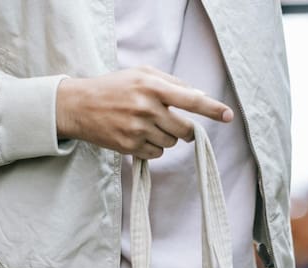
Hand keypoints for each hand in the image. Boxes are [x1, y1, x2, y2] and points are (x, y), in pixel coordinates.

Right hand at [55, 66, 233, 158]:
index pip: (190, 99)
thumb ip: (171, 83)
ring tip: (147, 126)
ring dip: (167, 137)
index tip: (228, 116)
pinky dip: (154, 148)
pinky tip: (139, 136)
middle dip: (186, 130)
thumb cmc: (114, 87)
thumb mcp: (141, 74)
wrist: (79, 105)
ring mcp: (137, 129)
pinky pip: (157, 153)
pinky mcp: (129, 146)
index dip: (212, 109)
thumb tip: (200, 96)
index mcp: (152, 86)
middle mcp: (146, 107)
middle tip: (177, 124)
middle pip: (185, 129)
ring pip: (172, 143)